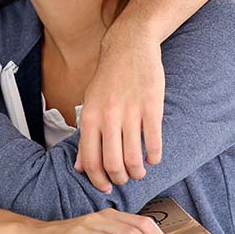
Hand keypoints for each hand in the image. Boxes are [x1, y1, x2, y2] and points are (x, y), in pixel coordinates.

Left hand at [76, 27, 164, 192]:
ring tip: (139, 172)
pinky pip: (153, 142)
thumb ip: (86, 136)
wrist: (129, 46)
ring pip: (133, 157)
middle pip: (112, 164)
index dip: (98, 180)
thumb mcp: (89, 104)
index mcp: (89, 117)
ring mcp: (131, 112)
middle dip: (119, 179)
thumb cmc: (108, 78)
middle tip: (124, 180)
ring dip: (137, 172)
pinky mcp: (152, 107)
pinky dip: (154, 157)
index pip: (91, 160)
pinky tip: (153, 158)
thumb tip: (80, 167)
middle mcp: (108, 117)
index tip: (106, 187)